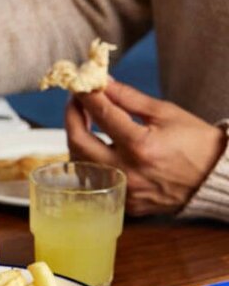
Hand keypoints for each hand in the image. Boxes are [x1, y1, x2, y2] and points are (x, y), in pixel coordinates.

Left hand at [66, 81, 226, 215]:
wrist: (214, 178)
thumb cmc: (196, 143)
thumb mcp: (166, 113)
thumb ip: (129, 98)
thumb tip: (102, 83)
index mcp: (140, 145)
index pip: (102, 114)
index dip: (86, 96)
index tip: (79, 83)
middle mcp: (127, 171)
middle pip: (79, 143)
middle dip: (72, 117)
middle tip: (75, 102)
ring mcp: (122, 190)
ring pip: (80, 165)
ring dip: (76, 140)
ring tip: (83, 122)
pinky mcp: (122, 203)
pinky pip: (93, 181)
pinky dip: (89, 161)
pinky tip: (93, 147)